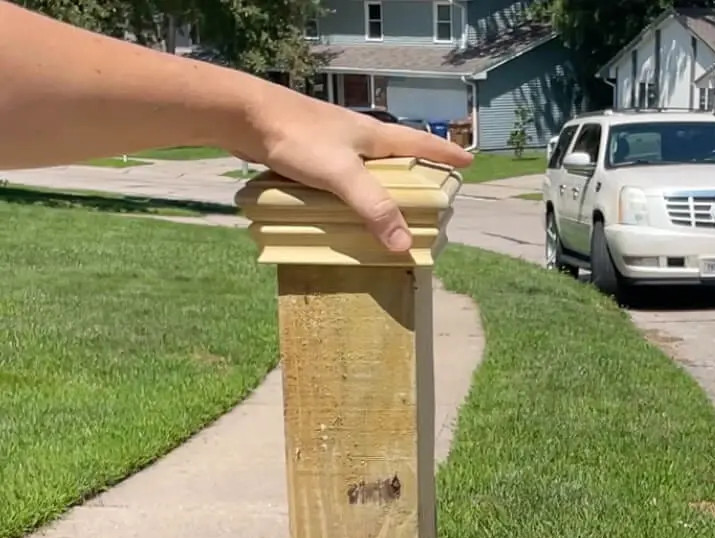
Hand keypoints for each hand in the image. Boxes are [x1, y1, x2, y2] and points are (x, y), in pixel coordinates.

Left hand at [234, 85, 471, 251]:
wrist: (247, 117)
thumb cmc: (298, 138)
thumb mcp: (342, 175)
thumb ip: (373, 207)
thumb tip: (403, 244)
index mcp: (373, 136)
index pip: (419, 144)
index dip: (444, 154)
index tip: (467, 161)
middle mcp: (357, 138)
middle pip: (396, 156)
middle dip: (415, 173)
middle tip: (431, 192)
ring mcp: (333, 146)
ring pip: (367, 169)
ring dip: (381, 187)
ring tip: (391, 209)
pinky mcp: (310, 156)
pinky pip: (340, 179)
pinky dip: (351, 195)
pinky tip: (345, 210)